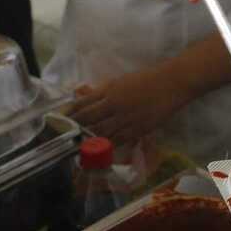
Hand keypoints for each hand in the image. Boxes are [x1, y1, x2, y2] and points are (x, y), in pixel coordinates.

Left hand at [67, 65, 192, 145]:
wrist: (171, 83)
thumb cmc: (146, 79)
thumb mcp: (120, 81)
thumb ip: (101, 91)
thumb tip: (82, 96)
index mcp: (109, 91)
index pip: (83, 104)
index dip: (70, 114)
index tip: (59, 120)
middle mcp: (114, 105)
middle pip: (89, 121)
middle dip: (75, 130)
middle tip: (64, 137)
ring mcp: (126, 119)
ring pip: (102, 133)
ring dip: (88, 141)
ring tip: (76, 147)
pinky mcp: (138, 129)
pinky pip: (118, 140)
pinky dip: (107, 145)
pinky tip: (98, 150)